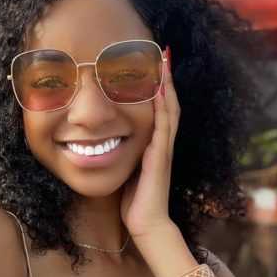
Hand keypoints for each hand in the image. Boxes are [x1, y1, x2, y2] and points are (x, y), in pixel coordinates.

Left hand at [120, 49, 180, 241]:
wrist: (147, 224)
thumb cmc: (135, 201)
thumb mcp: (128, 171)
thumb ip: (124, 155)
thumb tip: (106, 144)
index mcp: (155, 145)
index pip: (160, 109)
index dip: (158, 87)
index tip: (153, 64)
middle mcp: (163, 143)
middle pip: (169, 102)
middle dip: (166, 77)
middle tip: (164, 52)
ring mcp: (164, 148)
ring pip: (170, 108)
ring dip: (167, 84)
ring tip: (164, 60)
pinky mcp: (160, 156)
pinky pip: (163, 125)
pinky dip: (163, 105)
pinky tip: (160, 88)